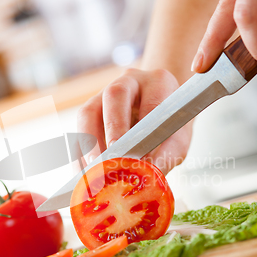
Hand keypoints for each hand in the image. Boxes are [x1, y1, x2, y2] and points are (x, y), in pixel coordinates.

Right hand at [77, 69, 191, 175]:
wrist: (159, 113)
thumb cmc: (170, 127)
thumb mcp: (178, 141)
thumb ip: (166, 156)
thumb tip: (145, 175)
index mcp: (158, 82)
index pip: (151, 103)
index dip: (143, 132)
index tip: (139, 160)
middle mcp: (129, 82)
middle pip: (114, 95)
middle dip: (112, 128)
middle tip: (111, 159)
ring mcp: (104, 93)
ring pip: (88, 112)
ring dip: (89, 143)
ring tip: (94, 172)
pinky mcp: (89, 111)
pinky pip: (78, 129)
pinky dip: (80, 154)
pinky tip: (85, 174)